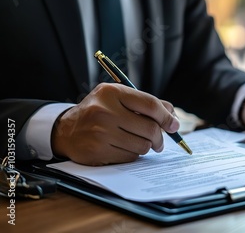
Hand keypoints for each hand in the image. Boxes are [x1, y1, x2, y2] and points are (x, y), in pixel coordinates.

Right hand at [51, 83, 179, 165]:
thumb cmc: (100, 112)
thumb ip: (146, 103)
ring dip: (146, 146)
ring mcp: (100, 133)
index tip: (174, 125)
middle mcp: (105, 111)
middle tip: (159, 141)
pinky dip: (132, 154)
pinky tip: (123, 147)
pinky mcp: (98, 151)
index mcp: (112, 93)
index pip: (150, 105)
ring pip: (142, 145)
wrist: (66, 130)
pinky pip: (130, 157)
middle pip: (150, 128)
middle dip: (160, 137)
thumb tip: (173, 117)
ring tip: (138, 142)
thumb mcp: (118, 98)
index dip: (167, 117)